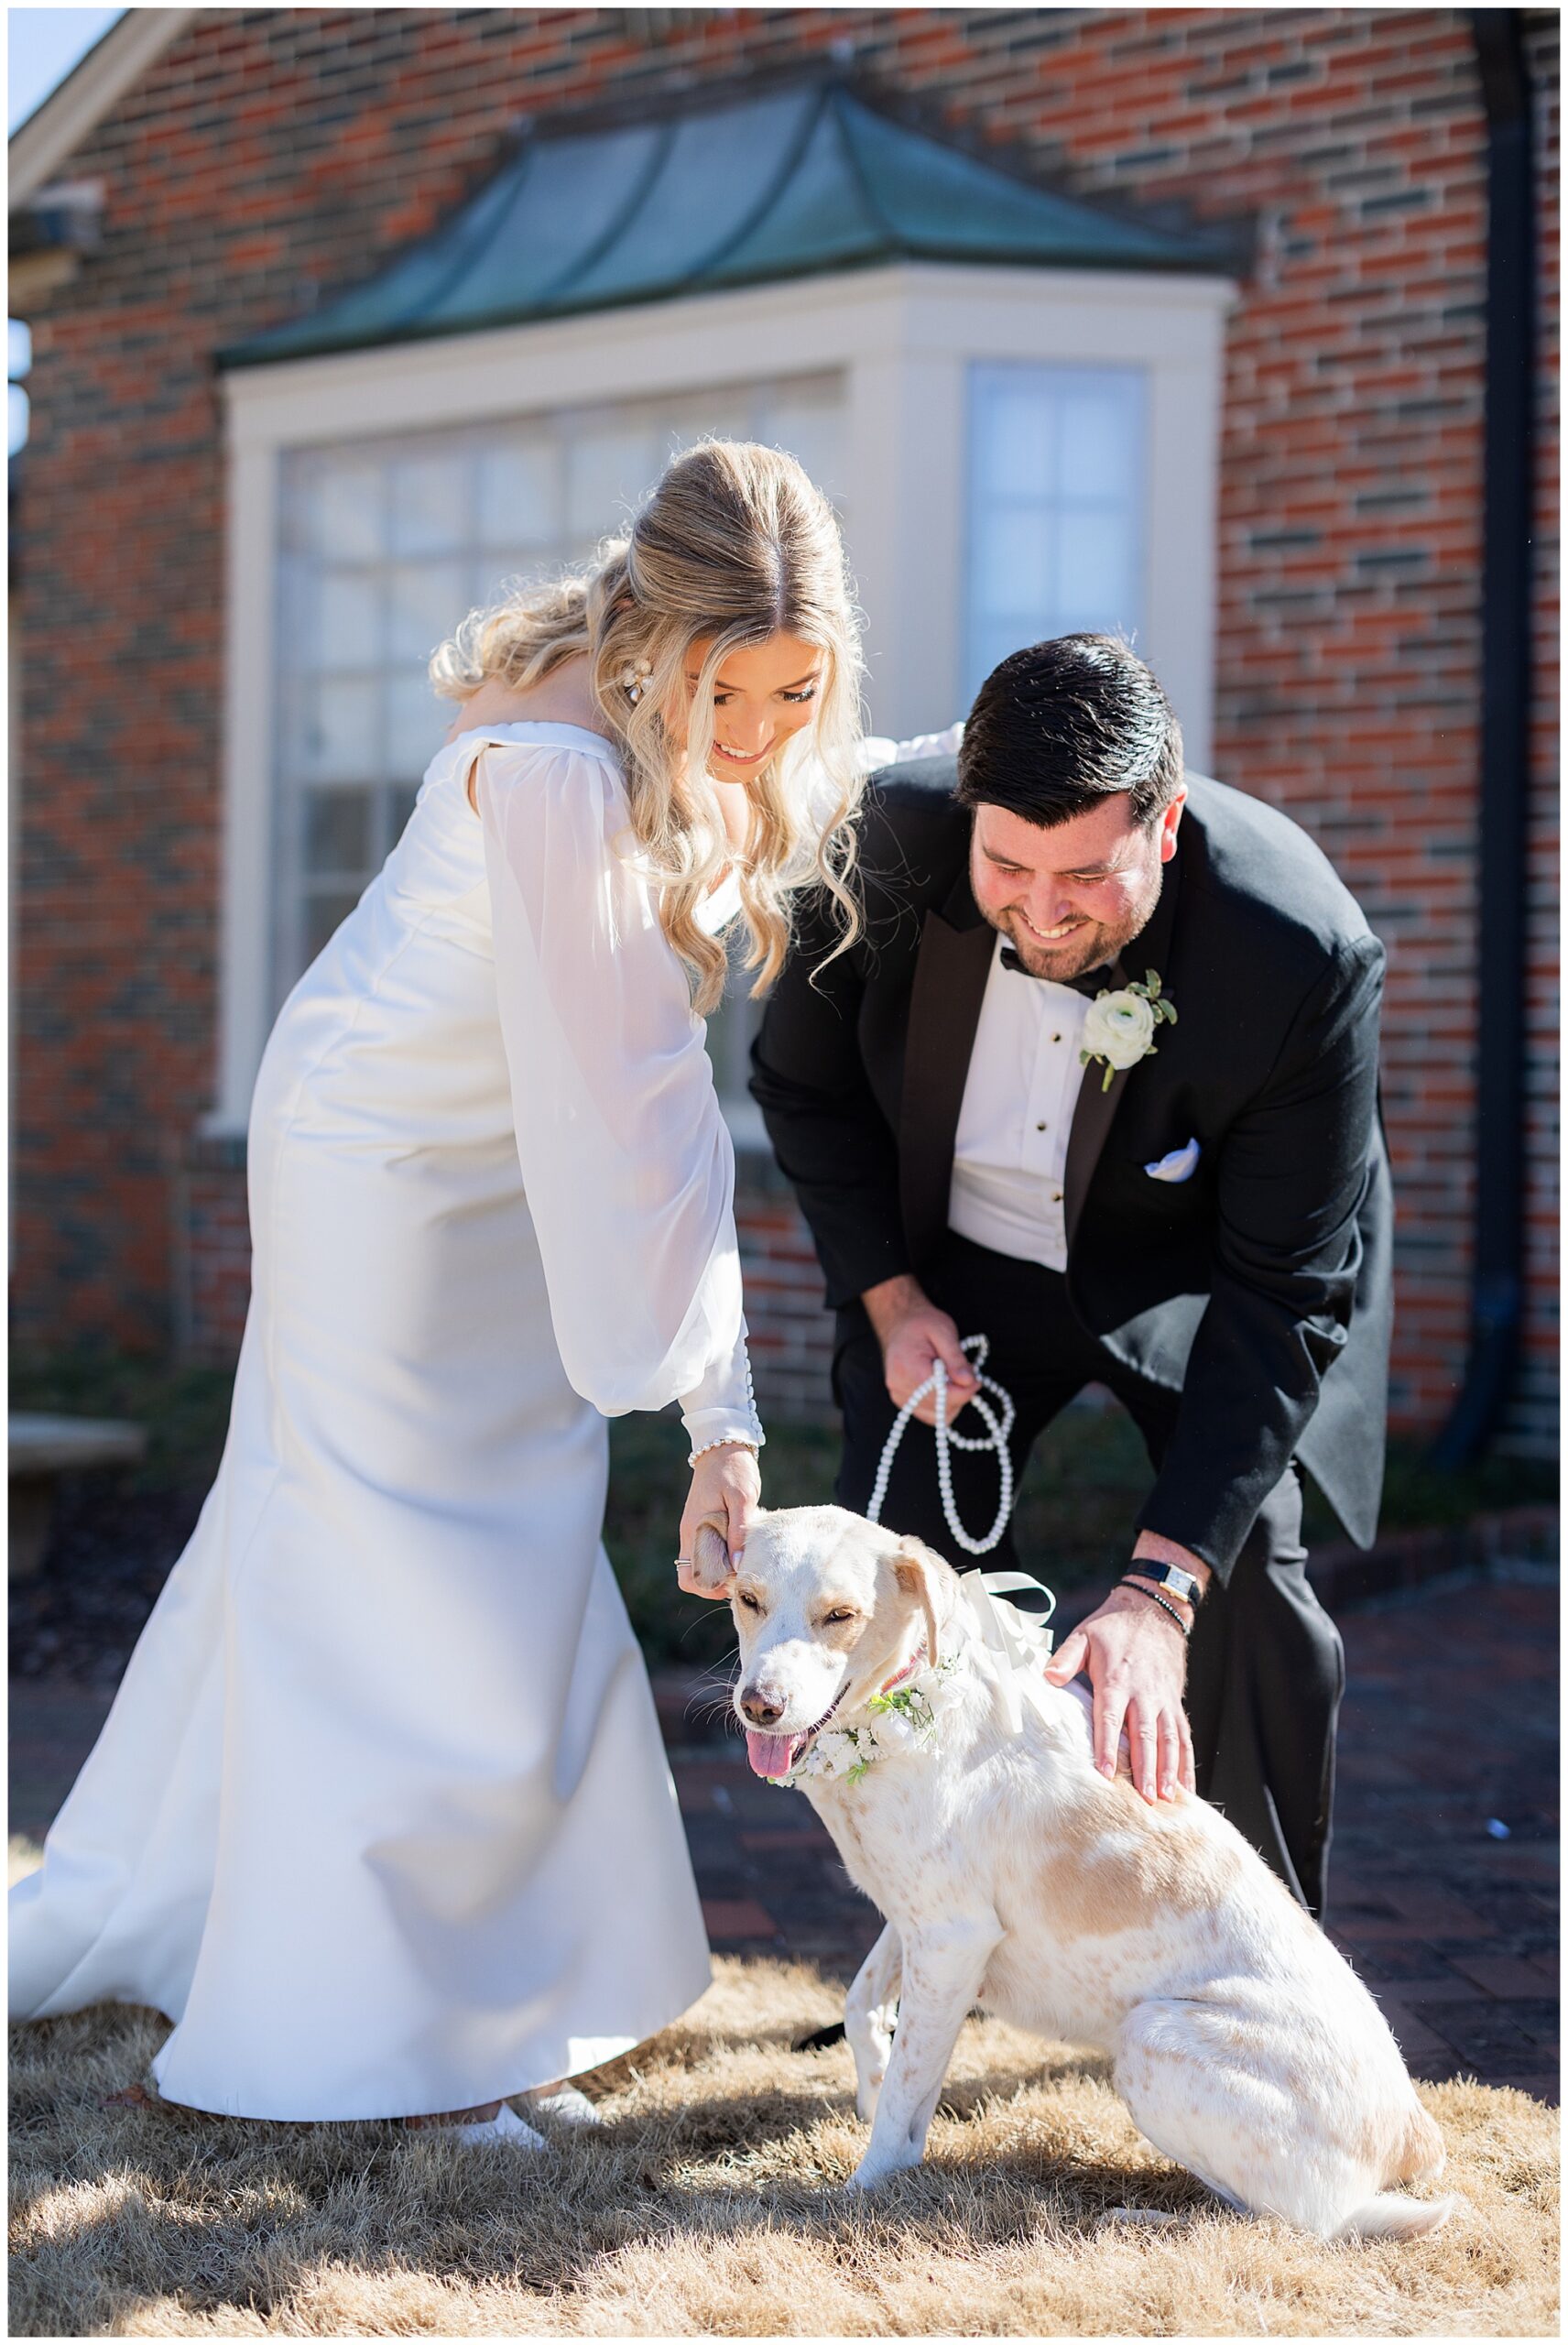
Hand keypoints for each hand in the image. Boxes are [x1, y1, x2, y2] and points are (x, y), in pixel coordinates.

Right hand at [676, 1443, 760, 1599]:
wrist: (722, 1445)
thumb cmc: (734, 1469)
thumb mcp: (742, 1497)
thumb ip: (739, 1530)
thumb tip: (738, 1563)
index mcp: (694, 1529)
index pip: (692, 1577)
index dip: (713, 1587)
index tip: (736, 1579)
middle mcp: (690, 1534)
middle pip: (692, 1578)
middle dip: (715, 1585)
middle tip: (740, 1575)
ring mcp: (695, 1530)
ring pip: (699, 1567)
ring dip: (718, 1572)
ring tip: (742, 1562)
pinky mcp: (702, 1525)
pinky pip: (706, 1553)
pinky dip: (720, 1559)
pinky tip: (739, 1549)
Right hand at [861, 1274, 978, 1428]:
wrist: (900, 1323)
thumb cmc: (921, 1323)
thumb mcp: (943, 1331)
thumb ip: (956, 1358)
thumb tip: (968, 1381)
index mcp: (907, 1368)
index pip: (942, 1394)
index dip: (966, 1389)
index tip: (975, 1378)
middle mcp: (899, 1386)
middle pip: (941, 1407)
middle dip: (960, 1394)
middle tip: (966, 1374)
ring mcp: (899, 1396)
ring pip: (937, 1416)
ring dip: (952, 1401)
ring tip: (952, 1378)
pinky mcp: (903, 1401)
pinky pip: (929, 1415)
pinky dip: (942, 1406)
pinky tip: (945, 1387)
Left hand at [1043, 1584, 1194, 1802]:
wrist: (1154, 1610)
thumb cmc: (1113, 1627)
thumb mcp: (1084, 1635)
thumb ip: (1066, 1658)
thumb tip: (1047, 1678)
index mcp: (1116, 1680)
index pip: (1111, 1719)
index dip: (1109, 1747)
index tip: (1106, 1774)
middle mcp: (1143, 1694)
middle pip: (1145, 1736)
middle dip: (1144, 1769)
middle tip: (1143, 1799)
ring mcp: (1163, 1700)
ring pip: (1169, 1740)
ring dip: (1168, 1771)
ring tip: (1166, 1799)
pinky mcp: (1175, 1703)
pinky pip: (1184, 1737)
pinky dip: (1186, 1764)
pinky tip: (1185, 1788)